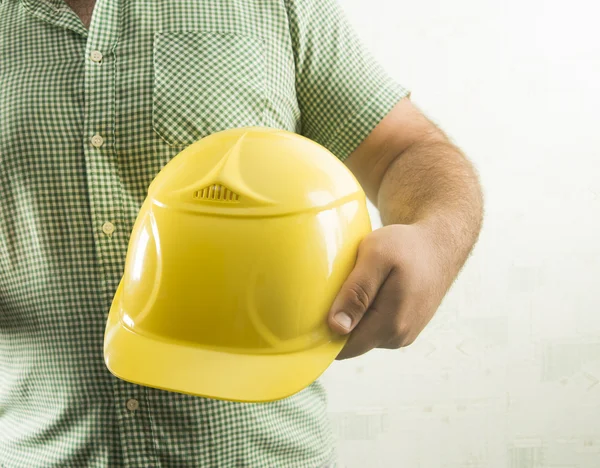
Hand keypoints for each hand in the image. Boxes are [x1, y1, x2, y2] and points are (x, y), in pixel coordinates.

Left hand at [327, 223, 452, 359]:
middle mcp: (399, 337)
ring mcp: (404, 335)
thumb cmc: (405, 246)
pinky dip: (366, 313)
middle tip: (332, 291)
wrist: (439, 244)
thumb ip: (356, 292)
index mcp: (391, 324)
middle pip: (352, 343)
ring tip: (354, 288)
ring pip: (363, 335)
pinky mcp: (405, 327)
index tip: (309, 314)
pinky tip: (369, 291)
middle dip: (337, 324)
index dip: (322, 335)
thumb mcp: (375, 257)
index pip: (343, 348)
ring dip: (353, 317)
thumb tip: (336, 327)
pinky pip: (375, 327)